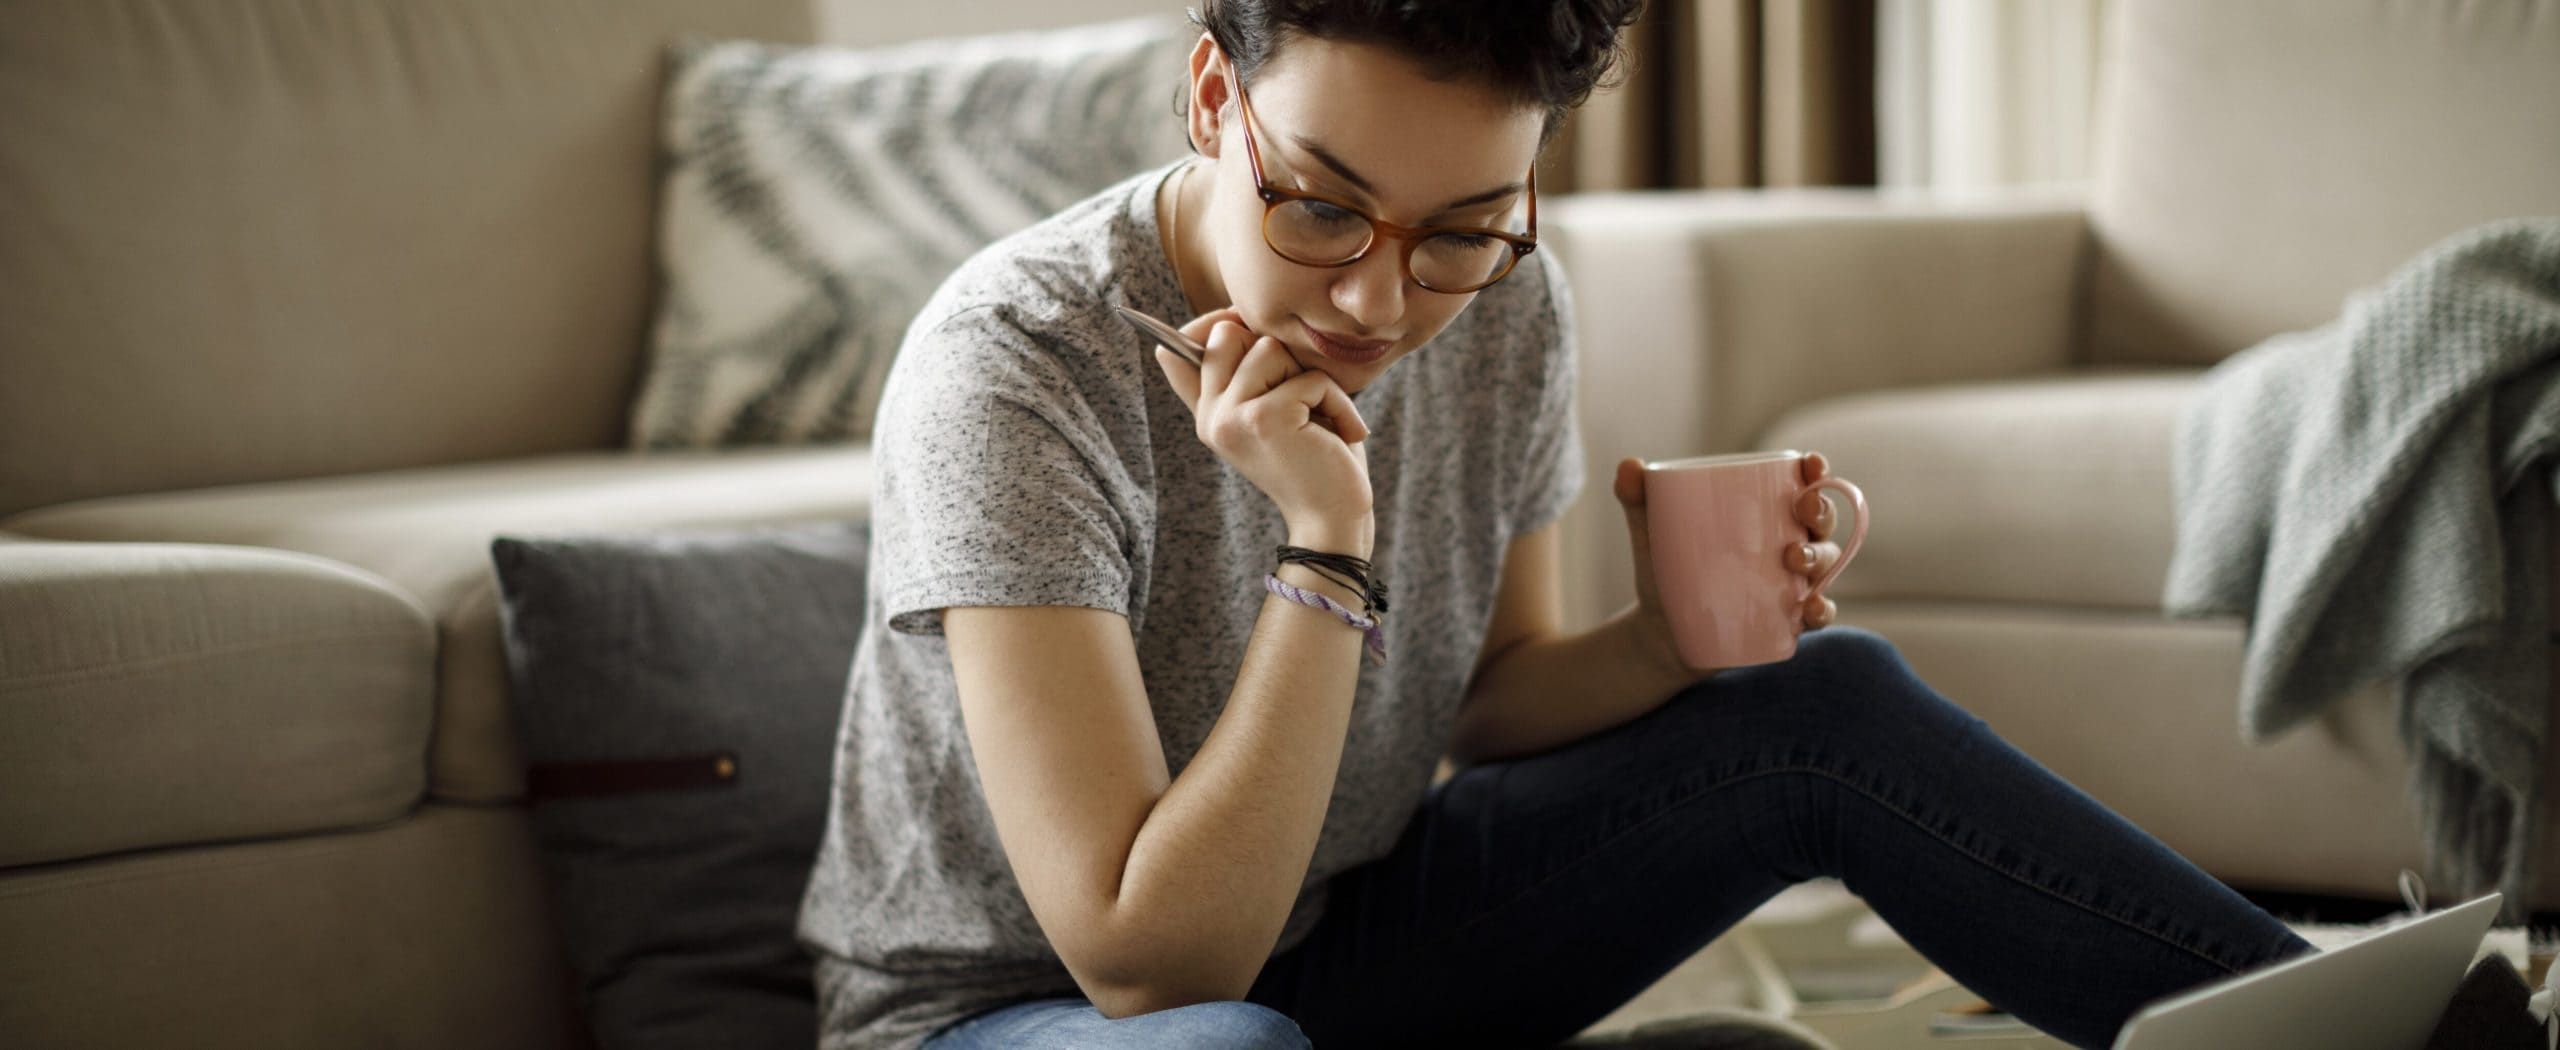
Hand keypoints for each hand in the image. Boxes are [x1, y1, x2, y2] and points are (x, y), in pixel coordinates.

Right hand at [1152, 308, 1374, 542]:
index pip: (1176, 351)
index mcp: (1207, 414)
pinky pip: (1309, 377)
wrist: (1334, 519)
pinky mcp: (1264, 419)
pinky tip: (1342, 434)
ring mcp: (1231, 418)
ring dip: (1312, 379)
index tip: (1244, 326)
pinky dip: (1338, 401)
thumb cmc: (1315, 459)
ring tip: (1322, 418)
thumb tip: (1225, 320)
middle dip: (1275, 352)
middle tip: (1300, 395)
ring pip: (1269, 348)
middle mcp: (1210, 417)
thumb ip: (1244, 376)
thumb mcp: (1273, 412)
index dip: (1213, 324)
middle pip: (1228, 332)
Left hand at [1612, 451, 1848, 677]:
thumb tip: (1628, 466)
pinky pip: (1818, 613)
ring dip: (1820, 557)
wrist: (1659, 631)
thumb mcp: (1651, 533)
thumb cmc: (1666, 569)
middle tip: (1803, 511)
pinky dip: (1822, 610)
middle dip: (1821, 511)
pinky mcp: (1787, 619)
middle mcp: (1789, 543)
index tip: (1812, 463)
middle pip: (1821, 521)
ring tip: (1795, 559)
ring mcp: (1792, 582)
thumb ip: (1638, 499)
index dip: (1816, 471)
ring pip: (1825, 563)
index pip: (1800, 485)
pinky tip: (1811, 609)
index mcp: (1766, 513)